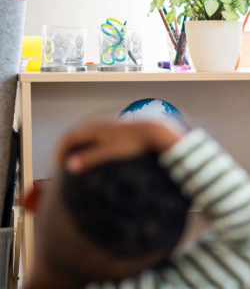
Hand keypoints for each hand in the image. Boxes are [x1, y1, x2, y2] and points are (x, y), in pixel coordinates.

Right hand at [55, 120, 182, 173]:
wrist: (154, 132)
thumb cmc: (132, 144)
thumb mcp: (109, 152)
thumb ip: (89, 159)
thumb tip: (69, 166)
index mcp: (92, 128)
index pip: (69, 137)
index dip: (60, 150)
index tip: (56, 164)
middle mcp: (98, 123)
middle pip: (76, 134)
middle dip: (67, 147)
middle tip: (61, 161)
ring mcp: (107, 123)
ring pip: (86, 133)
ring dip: (78, 144)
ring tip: (75, 156)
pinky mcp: (117, 127)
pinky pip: (97, 133)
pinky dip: (89, 142)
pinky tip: (96, 150)